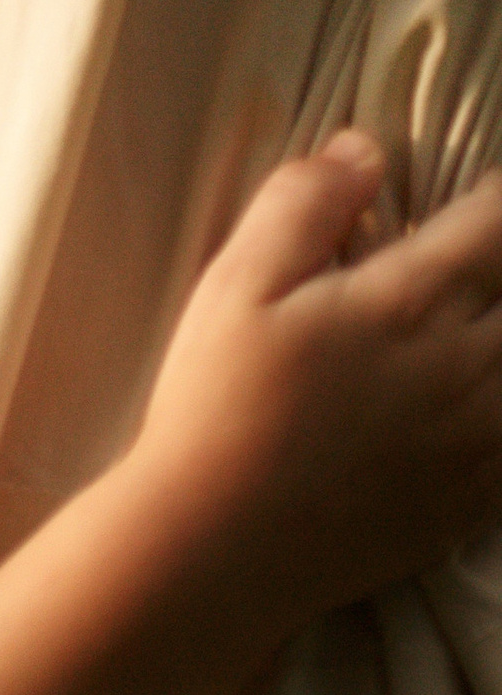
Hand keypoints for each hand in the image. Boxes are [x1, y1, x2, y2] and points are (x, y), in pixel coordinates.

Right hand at [134, 132, 501, 630]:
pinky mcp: (477, 499)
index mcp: (413, 301)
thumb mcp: (237, 282)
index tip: (484, 193)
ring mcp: (482, 440)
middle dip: (500, 269)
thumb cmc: (220, 403)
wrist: (220, 544)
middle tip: (470, 265)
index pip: (500, 223)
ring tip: (471, 325)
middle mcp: (470, 368)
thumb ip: (305, 201)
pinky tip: (473, 399)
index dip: (498, 199)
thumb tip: (365, 150)